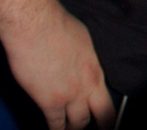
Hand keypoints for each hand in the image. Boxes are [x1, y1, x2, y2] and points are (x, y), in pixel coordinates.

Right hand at [3, 0, 114, 128]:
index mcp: (96, 70)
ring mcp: (70, 96)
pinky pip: (55, 124)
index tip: (107, 122)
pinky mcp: (49, 102)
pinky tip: (54, 128)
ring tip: (71, 128)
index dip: (108, 116)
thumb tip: (83, 69)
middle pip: (100, 116)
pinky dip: (55, 129)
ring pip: (77, 124)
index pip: (109, 102)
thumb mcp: (83, 42)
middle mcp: (87, 85)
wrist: (37, 25)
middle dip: (98, 125)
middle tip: (97, 128)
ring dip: (73, 127)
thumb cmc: (57, 26)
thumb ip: (85, 62)